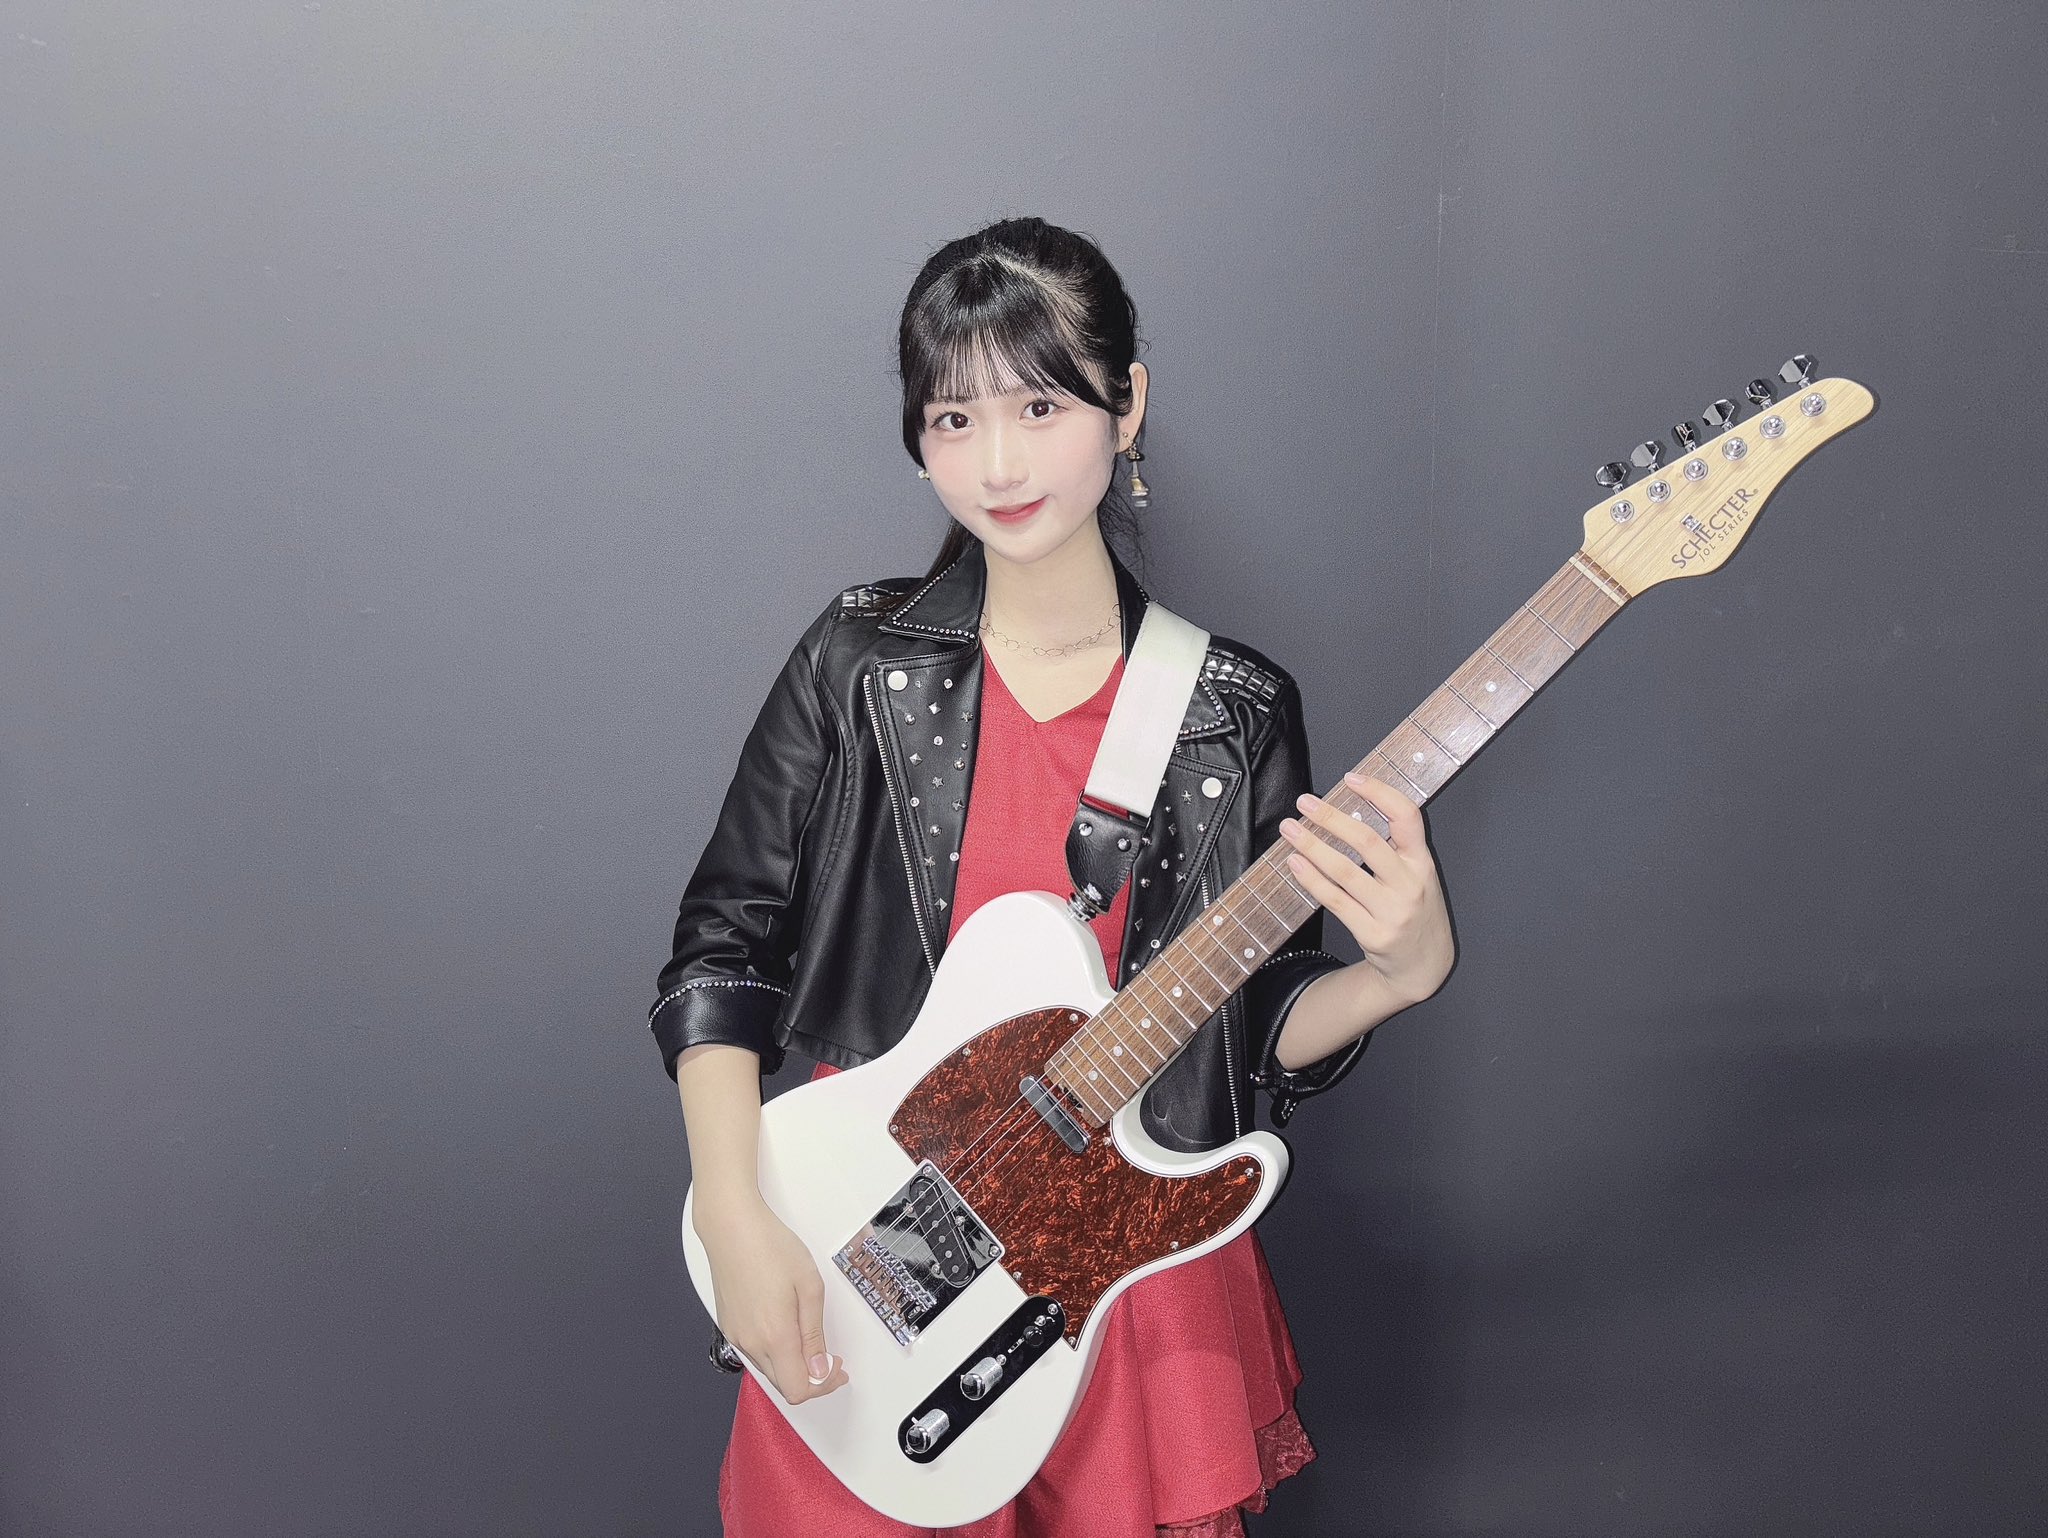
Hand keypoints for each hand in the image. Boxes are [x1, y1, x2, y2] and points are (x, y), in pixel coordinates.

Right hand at [693, 1193, 848, 1404]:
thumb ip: (814, 1334)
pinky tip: (785, 1328)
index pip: (798, 1390)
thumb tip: (820, 1370)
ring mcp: (736, 1336)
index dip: (823, 1385)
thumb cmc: (771, 1247)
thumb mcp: (809, 1286)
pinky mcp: (728, 1326)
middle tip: (830, 1357)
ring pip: (768, 1370)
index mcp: (775, 1336)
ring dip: (792, 1365)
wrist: (731, 1227)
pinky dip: (774, 1352)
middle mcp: (751, 1343)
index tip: (837, 1367)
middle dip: (811, 1378)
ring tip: (808, 1337)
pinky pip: (755, 1353)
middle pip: (783, 1385)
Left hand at [1279, 772, 1453, 1018]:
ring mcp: (1392, 911)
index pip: (1408, 816)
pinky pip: (1336, 901)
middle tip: (1305, 802)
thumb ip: (1395, 847)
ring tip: (1289, 829)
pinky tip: (1295, 863)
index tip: (1351, 777)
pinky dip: (1312, 880)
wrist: (1423, 966)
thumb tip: (1347, 811)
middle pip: (1368, 841)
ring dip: (1313, 846)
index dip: (1380, 792)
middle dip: (1332, 817)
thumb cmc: (1414, 911)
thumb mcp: (1418, 875)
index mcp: (1423, 862)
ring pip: (1346, 871)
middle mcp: (1411, 884)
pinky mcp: (1373, 934)